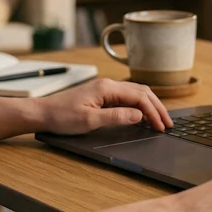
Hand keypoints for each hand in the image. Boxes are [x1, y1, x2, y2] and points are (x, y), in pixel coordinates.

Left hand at [39, 78, 173, 134]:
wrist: (42, 113)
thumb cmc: (62, 116)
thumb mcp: (90, 121)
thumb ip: (116, 117)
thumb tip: (139, 115)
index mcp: (107, 88)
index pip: (139, 97)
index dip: (153, 112)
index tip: (161, 126)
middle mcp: (108, 85)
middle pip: (141, 92)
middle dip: (157, 107)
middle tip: (168, 124)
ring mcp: (105, 89)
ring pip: (135, 94)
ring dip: (149, 106)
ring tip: (160, 120)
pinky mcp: (102, 95)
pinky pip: (126, 98)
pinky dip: (139, 105)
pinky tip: (143, 115)